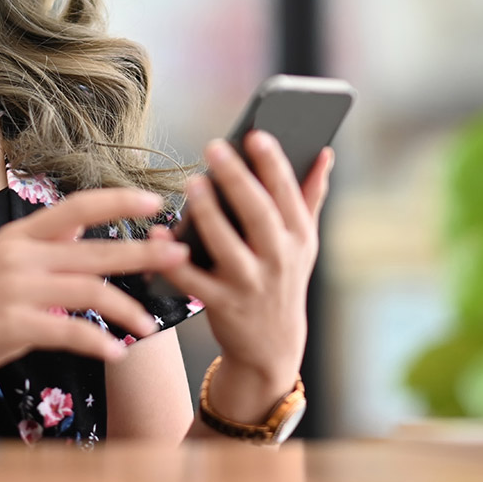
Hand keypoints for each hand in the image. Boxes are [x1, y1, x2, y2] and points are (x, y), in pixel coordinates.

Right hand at [0, 188, 188, 391]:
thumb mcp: (2, 262)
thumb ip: (44, 246)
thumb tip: (85, 225)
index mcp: (20, 235)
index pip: (78, 206)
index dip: (119, 202)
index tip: (155, 204)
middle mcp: (20, 255)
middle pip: (96, 249)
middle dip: (143, 253)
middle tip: (179, 255)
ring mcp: (16, 289)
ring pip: (90, 291)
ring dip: (128, 309)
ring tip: (151, 325)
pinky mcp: (13, 326)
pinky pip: (70, 331)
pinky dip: (99, 343)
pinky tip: (117, 353)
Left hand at [153, 133, 334, 423]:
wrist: (273, 347)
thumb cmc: (283, 279)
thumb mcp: (304, 243)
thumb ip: (310, 196)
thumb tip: (325, 152)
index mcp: (299, 237)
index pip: (288, 194)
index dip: (273, 163)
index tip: (256, 134)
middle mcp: (278, 260)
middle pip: (258, 214)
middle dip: (237, 179)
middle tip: (214, 147)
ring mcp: (250, 284)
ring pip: (226, 245)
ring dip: (208, 213)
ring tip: (193, 182)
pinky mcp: (221, 304)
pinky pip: (193, 280)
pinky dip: (173, 259)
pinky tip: (157, 233)